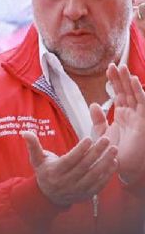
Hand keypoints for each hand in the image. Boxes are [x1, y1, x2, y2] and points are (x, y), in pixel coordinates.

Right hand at [23, 131, 117, 206]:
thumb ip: (33, 145)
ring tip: (113, 150)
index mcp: (54, 172)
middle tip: (106, 140)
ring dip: (105, 162)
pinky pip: (99, 184)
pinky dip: (108, 174)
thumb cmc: (44, 172)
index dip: (80, 150)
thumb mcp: (37, 160)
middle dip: (96, 152)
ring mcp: (77, 190)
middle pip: (84, 166)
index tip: (89, 138)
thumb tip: (25, 132)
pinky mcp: (86, 194)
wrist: (49, 196)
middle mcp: (66, 182)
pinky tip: (113, 162)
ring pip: (94, 175)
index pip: (70, 160)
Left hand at [91, 64, 144, 184]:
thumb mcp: (102, 134)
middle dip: (120, 78)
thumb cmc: (114, 153)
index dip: (114, 82)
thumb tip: (94, 104)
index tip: (107, 69)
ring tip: (121, 67)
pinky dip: (139, 92)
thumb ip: (98, 119)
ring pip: (135, 95)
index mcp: (123, 116)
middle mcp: (132, 115)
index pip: (120, 94)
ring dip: (129, 81)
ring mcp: (139, 118)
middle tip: (112, 64)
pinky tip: (133, 81)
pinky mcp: (144, 122)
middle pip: (127, 91)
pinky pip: (143, 104)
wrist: (124, 169)